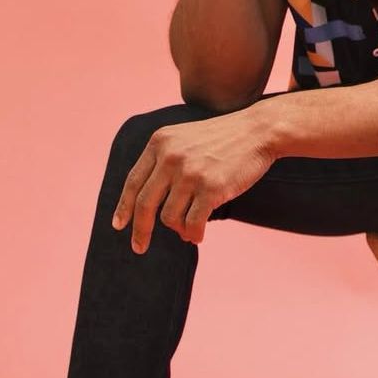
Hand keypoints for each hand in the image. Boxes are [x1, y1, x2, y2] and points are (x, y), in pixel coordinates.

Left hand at [110, 110, 275, 248]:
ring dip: (179, 229)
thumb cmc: (224, 138)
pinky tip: (197, 236)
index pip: (133, 181)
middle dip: (140, 230)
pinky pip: (192, 223)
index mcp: (160, 143)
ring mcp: (190, 173)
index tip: (119, 225)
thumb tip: (152, 204)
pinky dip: (193, 234)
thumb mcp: (185, 138)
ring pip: (170, 217)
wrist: (258, 131)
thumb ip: (165, 161)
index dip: (124, 207)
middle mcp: (171, 157)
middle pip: (145, 204)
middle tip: (139, 247)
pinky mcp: (211, 188)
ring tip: (189, 230)